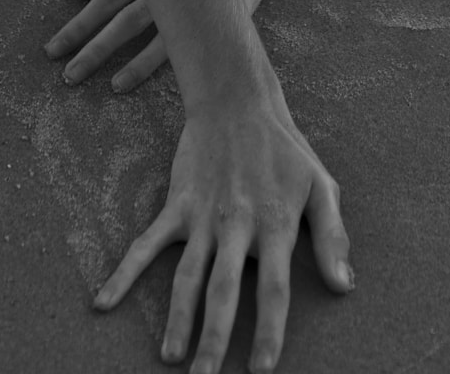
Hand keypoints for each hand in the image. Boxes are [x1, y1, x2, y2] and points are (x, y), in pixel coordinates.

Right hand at [91, 98, 353, 373]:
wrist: (238, 103)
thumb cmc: (286, 151)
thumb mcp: (322, 187)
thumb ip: (333, 238)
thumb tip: (345, 287)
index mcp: (276, 226)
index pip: (274, 289)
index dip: (269, 330)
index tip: (262, 368)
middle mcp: (237, 226)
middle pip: (224, 292)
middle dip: (215, 339)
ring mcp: (203, 217)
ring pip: (186, 277)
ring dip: (178, 319)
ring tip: (171, 358)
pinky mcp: (176, 206)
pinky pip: (146, 245)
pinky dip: (124, 274)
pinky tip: (103, 302)